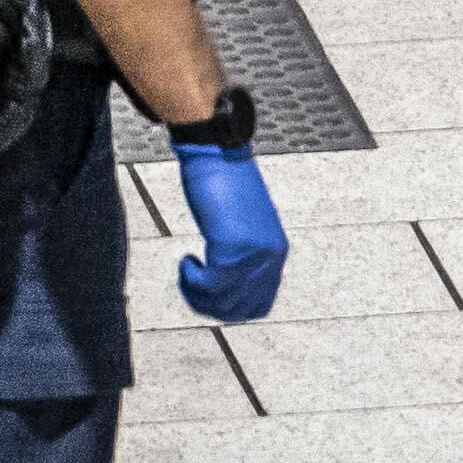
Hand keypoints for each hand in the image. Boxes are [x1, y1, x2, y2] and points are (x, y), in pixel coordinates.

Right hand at [168, 130, 286, 323]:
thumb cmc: (225, 182)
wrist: (218, 153)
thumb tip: (225, 280)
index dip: (229, 308)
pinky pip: (211, 285)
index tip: (208, 293)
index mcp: (276, 252)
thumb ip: (242, 253)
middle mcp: (270, 257)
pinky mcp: (232, 247)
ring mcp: (253, 254)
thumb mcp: (242, 224)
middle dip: (210, 306)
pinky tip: (187, 261)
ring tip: (187, 272)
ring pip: (224, 302)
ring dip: (198, 295)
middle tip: (191, 285)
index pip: (259, 304)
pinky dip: (192, 282)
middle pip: (241, 309)